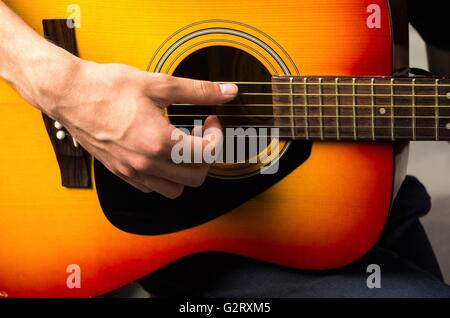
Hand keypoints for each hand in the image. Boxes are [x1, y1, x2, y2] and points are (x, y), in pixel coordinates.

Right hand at [40, 59, 237, 197]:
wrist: (69, 95)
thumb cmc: (108, 88)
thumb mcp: (159, 84)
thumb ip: (198, 90)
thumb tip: (228, 92)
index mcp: (159, 142)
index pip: (207, 155)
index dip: (217, 136)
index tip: (210, 119)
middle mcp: (146, 163)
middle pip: (196, 177)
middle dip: (206, 155)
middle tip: (199, 133)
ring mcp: (132, 172)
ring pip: (175, 190)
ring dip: (186, 170)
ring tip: (181, 145)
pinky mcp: (121, 173)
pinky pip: (151, 187)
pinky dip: (164, 176)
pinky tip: (160, 153)